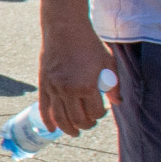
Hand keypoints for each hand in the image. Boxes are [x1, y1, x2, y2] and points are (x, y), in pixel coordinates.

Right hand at [38, 18, 116, 134]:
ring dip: (68, 128)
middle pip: (77, 119)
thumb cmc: (89, 45)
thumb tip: (117, 102)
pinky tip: (51, 129)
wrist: (65, 29)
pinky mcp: (43, 84)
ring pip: (60, 118)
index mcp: (86, 86)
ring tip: (75, 131)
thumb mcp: (107, 63)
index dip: (101, 114)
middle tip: (91, 123)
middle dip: (86, 124)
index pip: (95, 112)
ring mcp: (54, 88)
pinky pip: (44, 107)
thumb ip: (113, 85)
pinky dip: (48, 120)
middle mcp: (68, 90)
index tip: (103, 110)